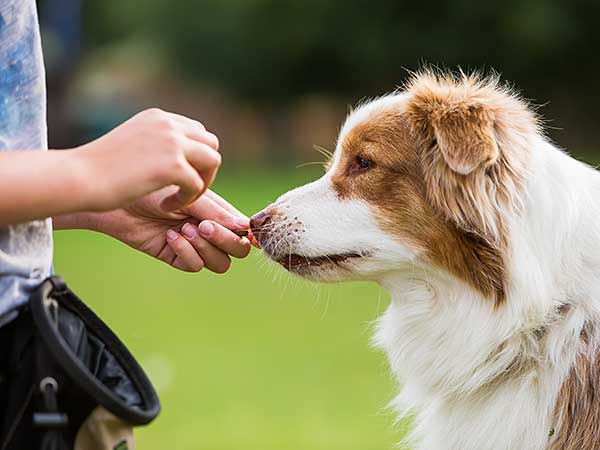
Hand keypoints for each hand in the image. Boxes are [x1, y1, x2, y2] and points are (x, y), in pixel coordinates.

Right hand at [75, 108, 220, 212]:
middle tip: (185, 190)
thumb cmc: (97, 168)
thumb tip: (176, 154)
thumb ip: (154, 143)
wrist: (78, 177)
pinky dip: (186, 199)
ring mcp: (172, 143)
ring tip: (180, 198)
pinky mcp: (173, 166)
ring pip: (213, 161)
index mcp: (158, 117)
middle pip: (211, 143)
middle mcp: (168, 124)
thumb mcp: (130, 145)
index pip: (197, 131)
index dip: (195, 157)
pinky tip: (165, 206)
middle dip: (204, 169)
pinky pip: (197, 185)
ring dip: (201, 183)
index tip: (179, 177)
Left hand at [91, 188, 251, 272]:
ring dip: (205, 248)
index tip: (231, 223)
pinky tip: (170, 235)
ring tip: (185, 229)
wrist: (118, 198)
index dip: (243, 232)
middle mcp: (210, 229)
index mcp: (218, 211)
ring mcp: (195, 244)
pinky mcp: (177, 256)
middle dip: (225, 240)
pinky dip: (186, 252)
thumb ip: (217, 212)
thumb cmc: (153, 188)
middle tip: (204, 226)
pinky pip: (195, 265)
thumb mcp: (189, 196)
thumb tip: (245, 227)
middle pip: (238, 250)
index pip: (244, 229)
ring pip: (220, 263)